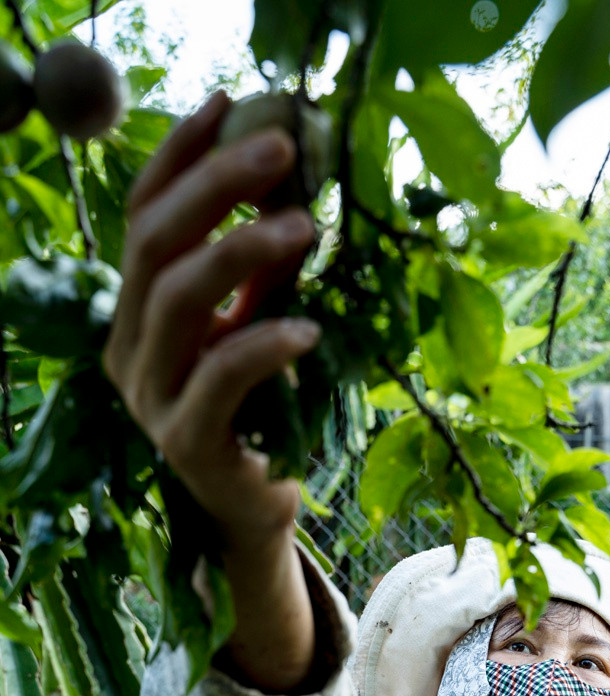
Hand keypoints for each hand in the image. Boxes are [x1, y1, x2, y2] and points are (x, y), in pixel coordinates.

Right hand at [103, 90, 321, 553]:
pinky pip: (218, 376)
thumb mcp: (259, 325)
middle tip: (280, 147)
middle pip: (153, 244)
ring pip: (175, 298)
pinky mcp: (185, 440)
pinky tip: (309, 328)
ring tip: (305, 225)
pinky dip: (264, 342)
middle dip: (215, 185)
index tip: (228, 103)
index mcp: (137, 315)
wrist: (258, 507)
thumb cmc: (263, 413)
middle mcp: (129, 349)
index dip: (178, 157)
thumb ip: (263, 269)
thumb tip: (296, 185)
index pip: (142, 219)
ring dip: (241, 249)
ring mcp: (150, 397)